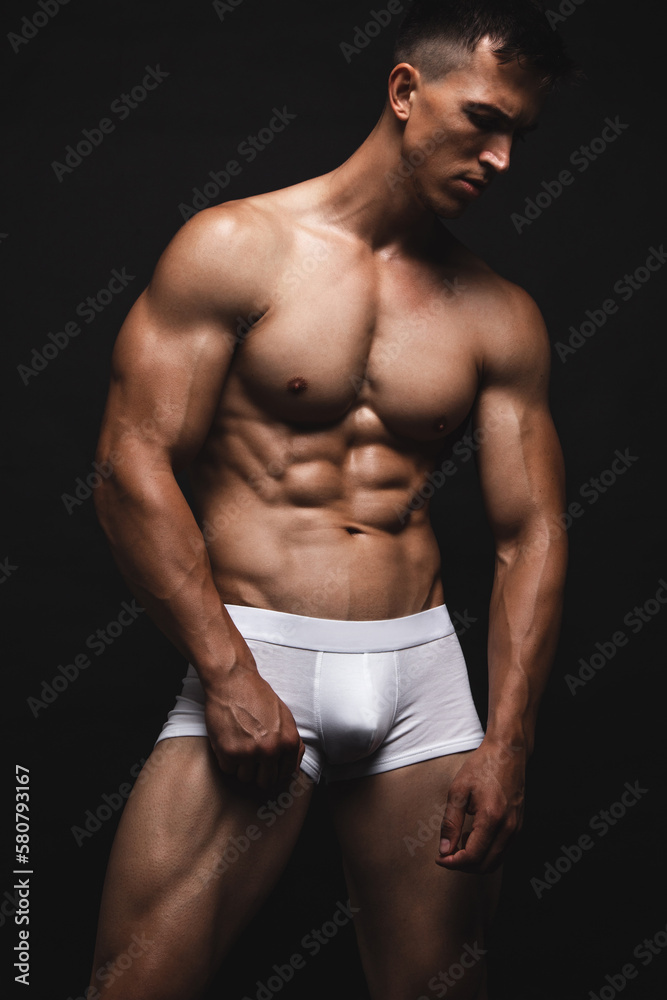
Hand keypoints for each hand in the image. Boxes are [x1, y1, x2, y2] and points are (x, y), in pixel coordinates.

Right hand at [204, 666, 304, 790]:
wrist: (233, 681)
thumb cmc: (257, 696)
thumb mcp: (285, 717)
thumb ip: (291, 743)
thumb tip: (293, 768)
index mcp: (289, 742)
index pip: (285, 775)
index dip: (275, 771)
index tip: (268, 766)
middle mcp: (271, 750)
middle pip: (265, 782)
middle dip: (258, 772)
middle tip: (252, 758)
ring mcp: (249, 753)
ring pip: (245, 778)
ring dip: (241, 766)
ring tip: (240, 745)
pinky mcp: (229, 752)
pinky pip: (228, 770)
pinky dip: (226, 760)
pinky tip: (229, 741)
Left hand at [435, 739, 525, 872]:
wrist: (508, 753)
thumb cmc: (482, 767)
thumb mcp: (458, 791)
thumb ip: (450, 822)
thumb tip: (444, 850)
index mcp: (491, 818)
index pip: (471, 856)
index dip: (452, 863)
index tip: (439, 858)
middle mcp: (508, 828)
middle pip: (485, 865)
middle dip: (462, 865)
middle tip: (446, 854)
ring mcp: (516, 829)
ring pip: (495, 862)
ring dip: (475, 861)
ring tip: (458, 842)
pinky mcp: (519, 827)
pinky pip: (502, 851)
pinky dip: (486, 852)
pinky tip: (472, 836)